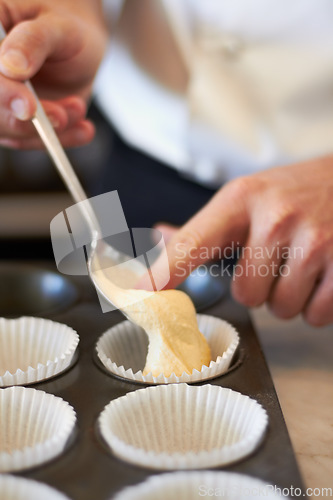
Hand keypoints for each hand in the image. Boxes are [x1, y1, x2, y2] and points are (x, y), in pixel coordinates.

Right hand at [0, 0, 105, 148]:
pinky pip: (31, 140)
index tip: (29, 107)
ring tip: (78, 108)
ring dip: (48, 130)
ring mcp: (0, 100)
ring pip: (10, 131)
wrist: (78, 46)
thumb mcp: (58, 26)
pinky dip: (60, 139)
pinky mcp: (16, 120)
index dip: (3, 93)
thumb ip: (34, 41)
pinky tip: (83, 129)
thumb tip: (11, 66)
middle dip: (26, 122)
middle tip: (62, 116)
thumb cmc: (65, 27)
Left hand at [156, 156, 332, 325]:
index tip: (140, 294)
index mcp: (242, 199)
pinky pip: (315, 315)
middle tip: (278, 258)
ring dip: (290, 296)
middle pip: (245, 294)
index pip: (193, 243)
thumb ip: (204, 227)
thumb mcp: (248, 197)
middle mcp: (276, 218)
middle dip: (260, 287)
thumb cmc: (295, 192)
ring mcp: (314, 240)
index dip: (163, 273)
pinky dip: (317, 304)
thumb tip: (159, 237)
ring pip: (281, 308)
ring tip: (303, 261)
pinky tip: (323, 273)